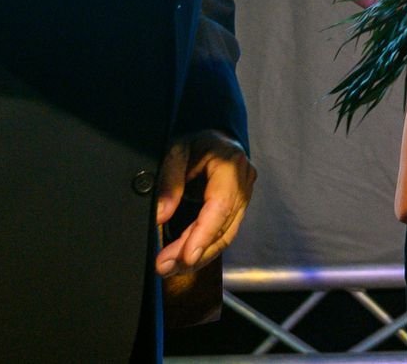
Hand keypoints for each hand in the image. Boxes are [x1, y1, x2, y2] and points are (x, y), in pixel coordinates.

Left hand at [155, 130, 255, 276]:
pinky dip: (204, 249)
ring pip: (225, 236)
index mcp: (230, 164)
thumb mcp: (176, 150)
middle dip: (194, 251)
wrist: (215, 139)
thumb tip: (161, 215)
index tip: (186, 257)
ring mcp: (245, 196)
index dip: (204, 233)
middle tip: (164, 267)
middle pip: (223, 226)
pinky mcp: (239, 208)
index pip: (220, 205)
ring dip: (199, 256)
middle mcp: (244, 182)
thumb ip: (169, 180)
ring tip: (170, 268)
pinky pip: (224, 234)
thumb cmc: (195, 142)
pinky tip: (185, 260)